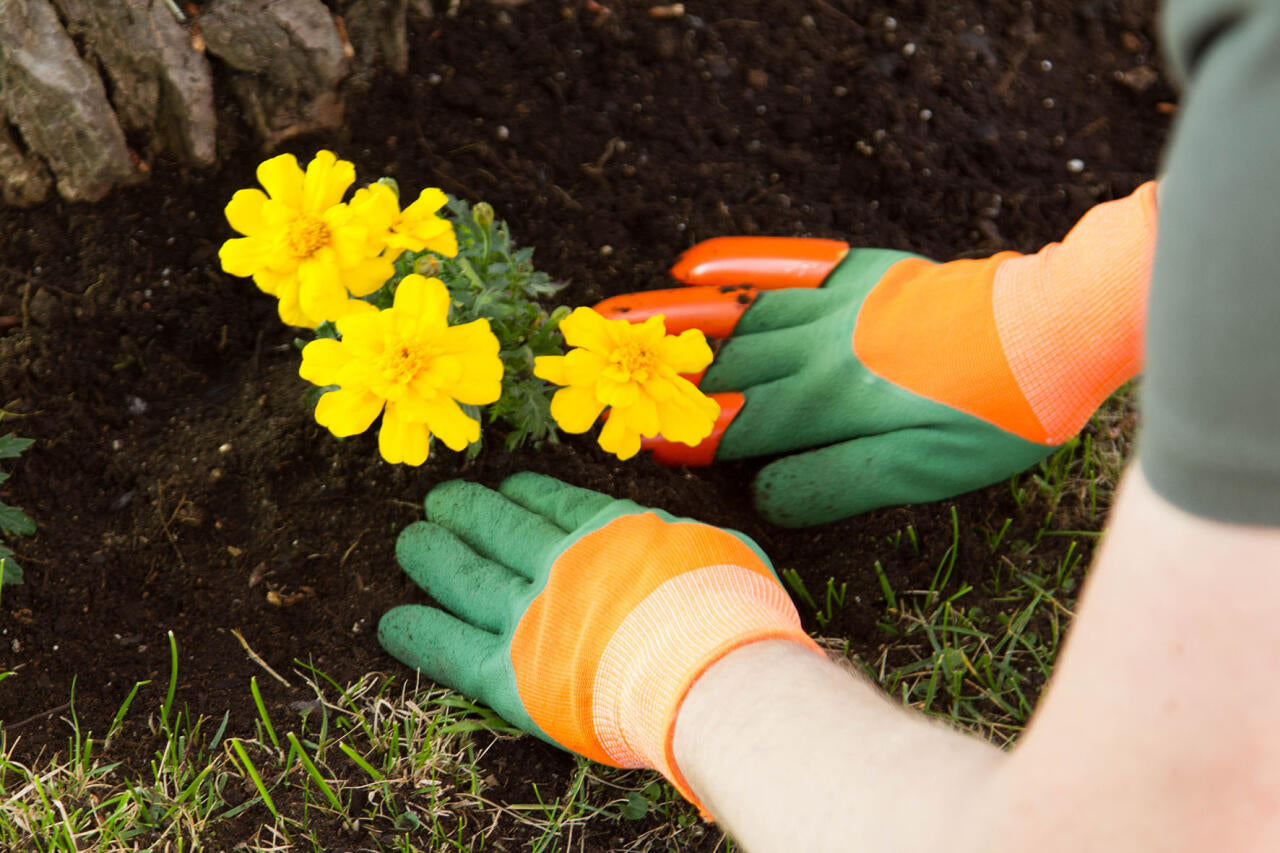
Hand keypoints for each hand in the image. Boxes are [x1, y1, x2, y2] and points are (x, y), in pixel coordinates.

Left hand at [377, 472, 818, 804]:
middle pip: (502, 532)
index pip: (558, 506)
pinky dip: (421, 635)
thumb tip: (683, 545)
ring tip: (410, 541)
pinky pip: (455, 651)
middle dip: (469, 513)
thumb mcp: (723, 552)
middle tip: (439, 500)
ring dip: (435, 557)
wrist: (706, 668)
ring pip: (468, 579)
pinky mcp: (513, 676)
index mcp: (611, 535)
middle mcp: (562, 568)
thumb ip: (687, 545)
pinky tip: (390, 624)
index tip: (506, 483)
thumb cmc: (730, 612)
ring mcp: (531, 619)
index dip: (528, 493)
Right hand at [597, 183, 1156, 526]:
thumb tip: (761, 491)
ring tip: (615, 317)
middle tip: (594, 372)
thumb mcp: (920, 474)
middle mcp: (817, 349)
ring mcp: (836, 304)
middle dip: (657, 374)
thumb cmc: (991, 417)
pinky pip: (783, 265)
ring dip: (673, 320)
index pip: (738, 423)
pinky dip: (735, 264)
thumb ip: (833, 483)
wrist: (1053, 331)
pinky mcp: (862, 274)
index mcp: (829, 404)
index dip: (686, 434)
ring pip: (738, 316)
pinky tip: (693, 265)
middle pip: (723, 365)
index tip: (632, 438)